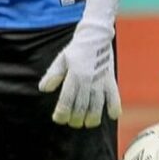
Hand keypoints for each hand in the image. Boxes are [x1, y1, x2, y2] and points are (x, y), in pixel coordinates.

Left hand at [38, 0, 122, 127]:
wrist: (96, 36)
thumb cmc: (76, 49)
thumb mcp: (61, 59)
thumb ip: (53, 75)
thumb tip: (44, 89)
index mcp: (74, 76)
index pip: (67, 100)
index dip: (62, 113)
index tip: (58, 119)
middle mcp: (88, 80)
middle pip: (82, 106)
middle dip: (76, 118)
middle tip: (72, 123)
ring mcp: (101, 81)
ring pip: (97, 105)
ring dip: (93, 117)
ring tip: (88, 123)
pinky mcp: (111, 79)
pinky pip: (114, 96)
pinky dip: (114, 107)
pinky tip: (113, 116)